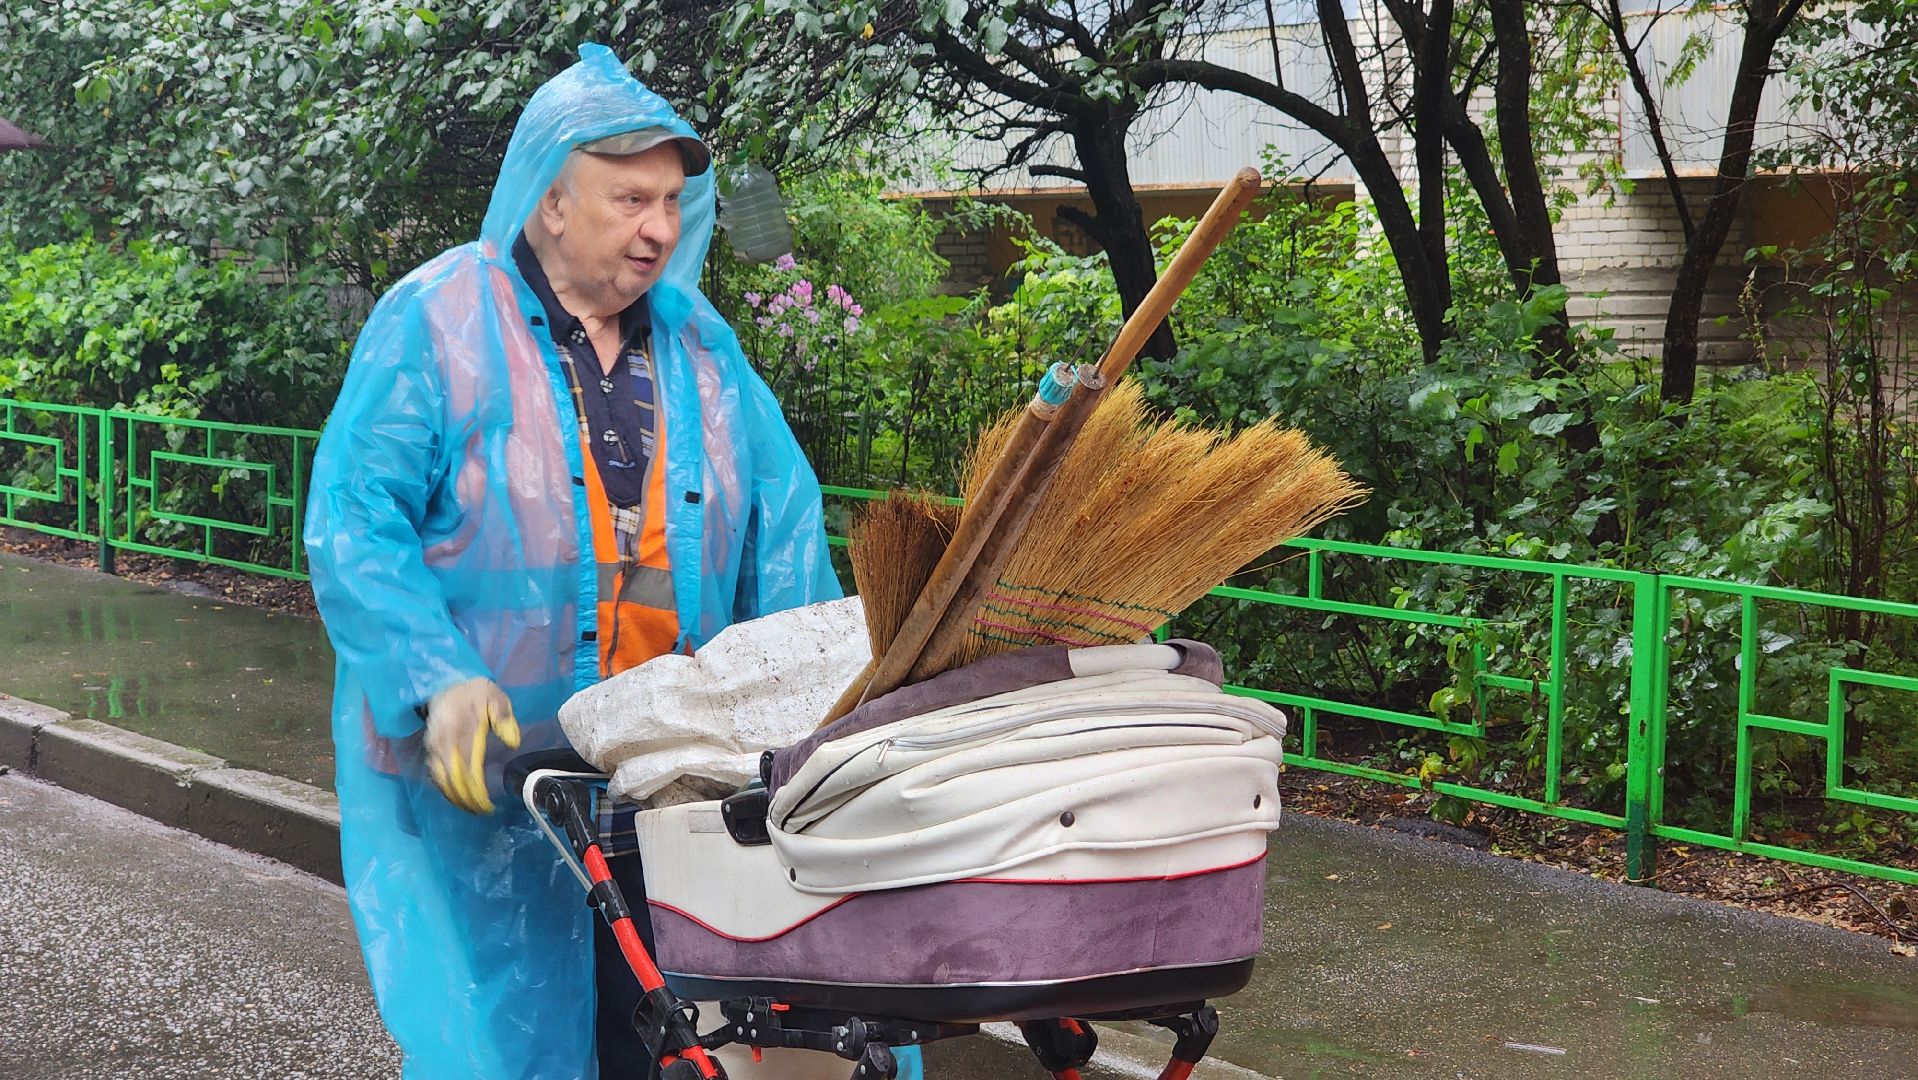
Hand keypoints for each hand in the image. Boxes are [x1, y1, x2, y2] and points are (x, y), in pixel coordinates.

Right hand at [424, 677, 520, 813]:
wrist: (446, 684)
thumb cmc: (476, 694)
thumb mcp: (495, 696)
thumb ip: (504, 717)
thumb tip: (513, 742)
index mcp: (464, 731)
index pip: (469, 769)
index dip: (476, 791)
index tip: (487, 804)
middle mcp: (445, 742)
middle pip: (454, 779)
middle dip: (466, 799)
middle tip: (481, 812)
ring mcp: (434, 746)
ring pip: (441, 779)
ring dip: (454, 797)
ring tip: (470, 809)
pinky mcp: (429, 748)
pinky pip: (434, 774)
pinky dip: (444, 788)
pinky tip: (455, 797)